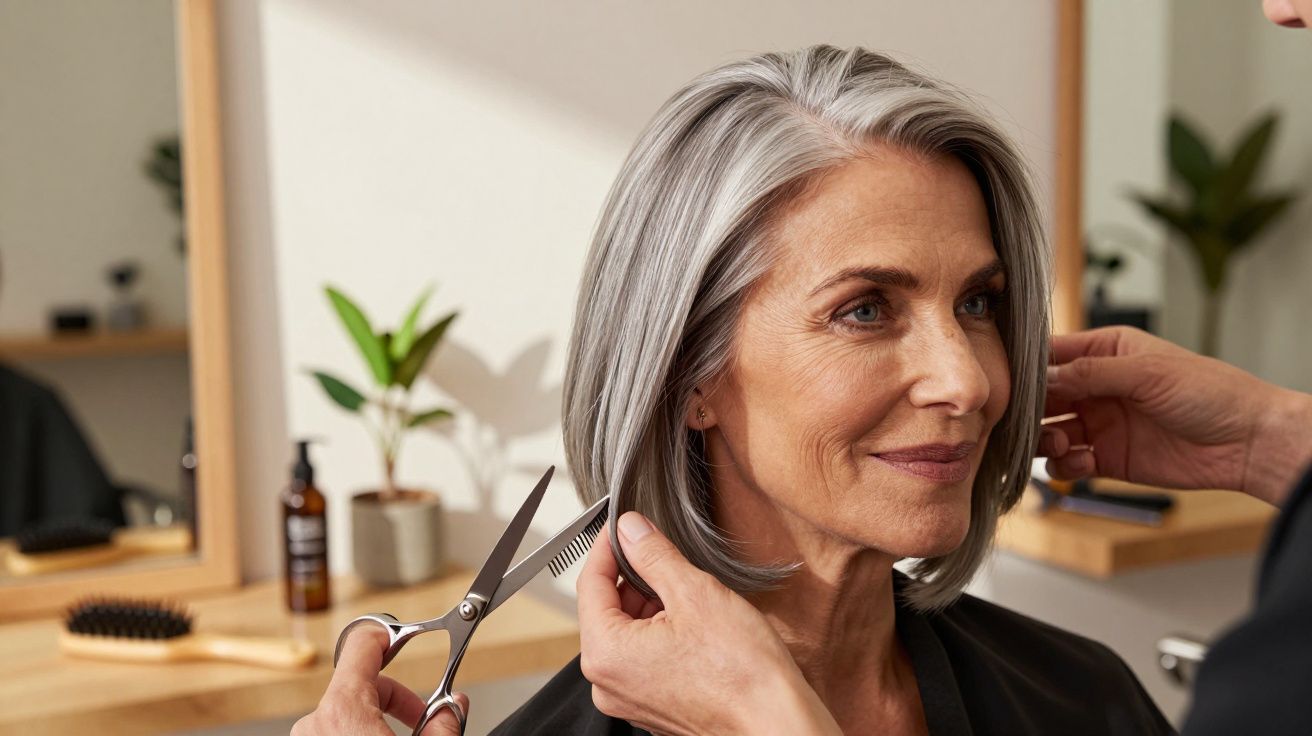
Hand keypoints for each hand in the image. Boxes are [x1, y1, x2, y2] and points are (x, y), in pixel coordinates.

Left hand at [292, 626, 467, 735]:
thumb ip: (444, 724)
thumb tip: (456, 706)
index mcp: (344, 711)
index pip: (362, 645)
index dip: (389, 636)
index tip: (405, 638)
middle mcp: (315, 722)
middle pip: (361, 683)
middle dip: (398, 697)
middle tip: (424, 717)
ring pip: (349, 710)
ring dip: (379, 718)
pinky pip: (334, 729)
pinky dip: (360, 731)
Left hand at [576, 511, 840, 735]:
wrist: (776, 723)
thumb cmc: (742, 673)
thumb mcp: (695, 592)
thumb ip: (654, 555)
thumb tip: (631, 530)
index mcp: (606, 654)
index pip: (589, 583)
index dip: (607, 547)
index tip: (624, 527)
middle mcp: (608, 683)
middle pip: (606, 610)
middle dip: (634, 578)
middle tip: (665, 556)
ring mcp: (629, 699)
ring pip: (627, 633)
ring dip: (650, 606)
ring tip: (690, 597)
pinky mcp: (652, 707)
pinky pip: (643, 658)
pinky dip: (660, 634)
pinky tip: (695, 625)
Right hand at [1042, 326, 1311, 504]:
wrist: (1246, 442)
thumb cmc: (1211, 393)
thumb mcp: (1148, 372)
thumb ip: (1091, 374)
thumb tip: (1043, 376)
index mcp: (1107, 353)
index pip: (1052, 355)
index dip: (1027, 368)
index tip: (1008, 383)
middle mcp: (1098, 388)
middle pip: (1043, 396)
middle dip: (1029, 410)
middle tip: (1025, 421)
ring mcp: (1100, 424)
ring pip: (1048, 431)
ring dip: (1044, 439)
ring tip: (1061, 442)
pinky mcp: (1106, 459)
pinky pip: (1068, 462)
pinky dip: (1064, 465)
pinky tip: (1081, 463)